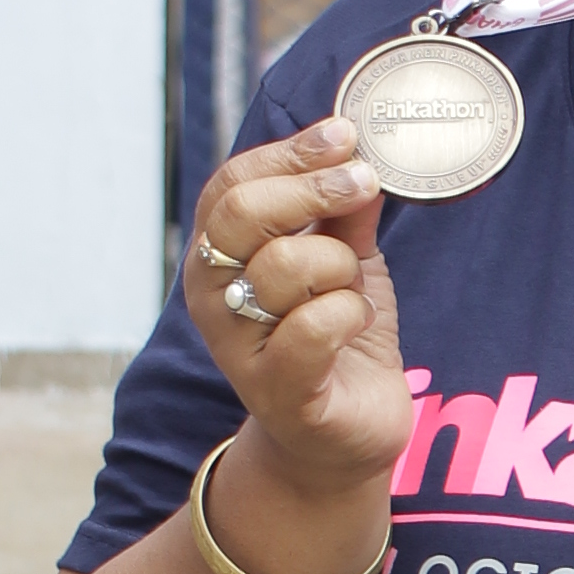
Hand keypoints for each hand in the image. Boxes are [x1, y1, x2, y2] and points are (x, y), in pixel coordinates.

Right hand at [184, 117, 411, 499]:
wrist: (345, 436)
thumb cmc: (336, 339)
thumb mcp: (345, 260)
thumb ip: (344, 210)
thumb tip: (357, 150)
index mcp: (218, 255)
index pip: (233, 184)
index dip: (290, 153)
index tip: (345, 136)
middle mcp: (212, 297)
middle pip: (243, 214)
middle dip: (313, 190)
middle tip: (362, 184)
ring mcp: (238, 346)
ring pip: (285, 267)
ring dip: (338, 267)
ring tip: (351, 288)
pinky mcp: (276, 390)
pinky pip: (313, 326)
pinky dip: (349, 314)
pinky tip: (355, 325)